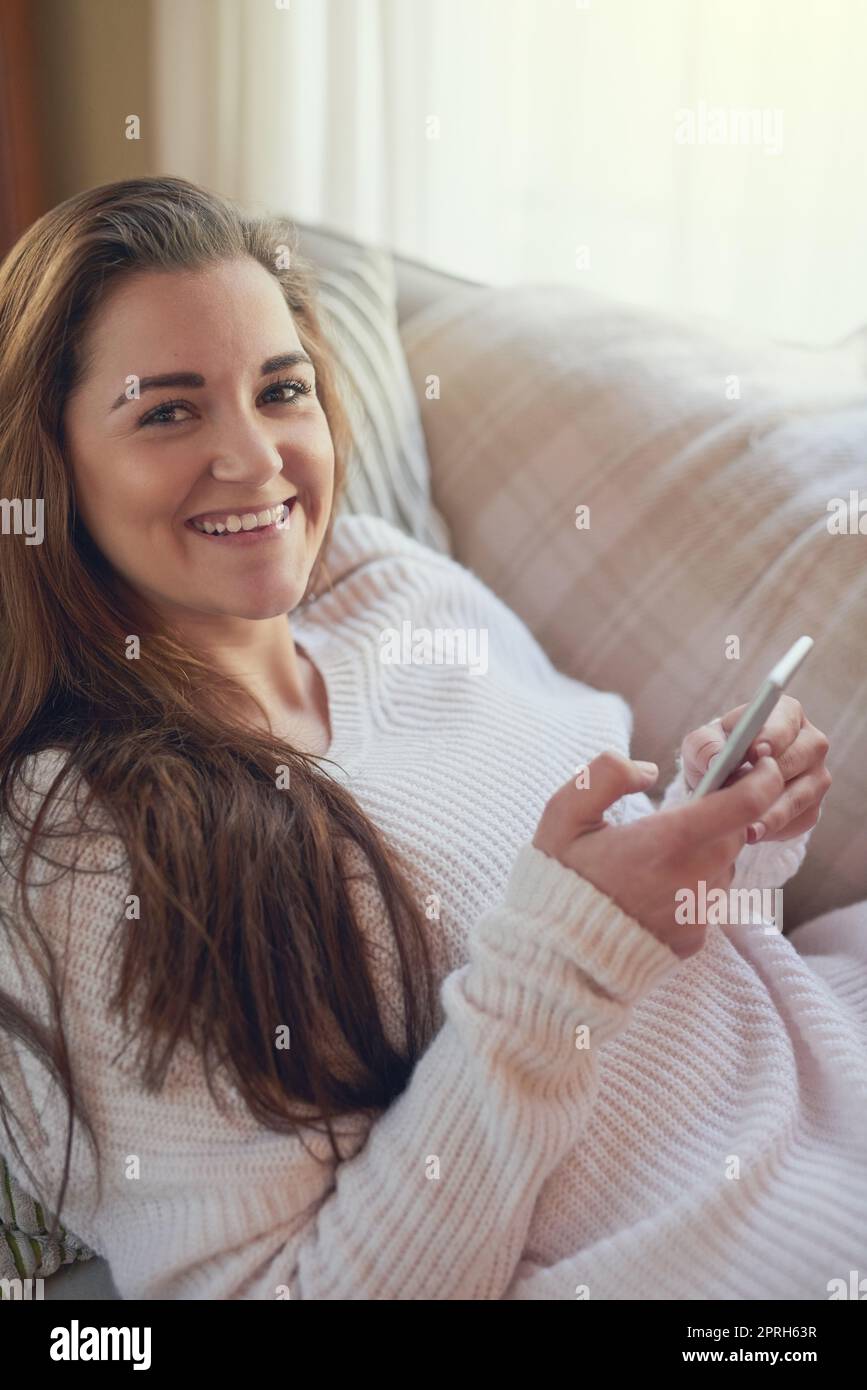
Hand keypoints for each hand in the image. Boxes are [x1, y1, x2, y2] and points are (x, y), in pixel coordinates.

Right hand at [533, 750, 784, 958]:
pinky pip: (708, 900)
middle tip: (684, 809)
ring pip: (724, 866)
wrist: (557, 959)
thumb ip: (606, 776)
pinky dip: (692, 886)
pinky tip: (653, 888)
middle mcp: (693, 879)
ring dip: (707, 851)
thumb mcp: (563, 814)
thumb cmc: (560, 880)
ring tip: (660, 853)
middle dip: (722, 814)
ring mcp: (697, 913)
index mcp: (667, 842)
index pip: (745, 805)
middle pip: (737, 833)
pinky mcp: (694, 939)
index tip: (759, 764)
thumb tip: (649, 771)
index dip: (762, 779)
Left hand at [680, 695, 830, 843]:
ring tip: (745, 827)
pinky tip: (752, 833)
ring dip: (773, 812)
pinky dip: (776, 829)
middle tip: (745, 794)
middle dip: (771, 776)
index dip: (771, 737)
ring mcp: (816, 777)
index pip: (785, 722)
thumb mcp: (701, 744)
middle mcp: (810, 743)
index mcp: (786, 714)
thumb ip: (705, 746)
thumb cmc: (716, 753)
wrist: (724, 783)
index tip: (754, 753)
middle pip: (800, 757)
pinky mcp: (812, 808)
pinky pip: (799, 820)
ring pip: (802, 795)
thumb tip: (716, 759)